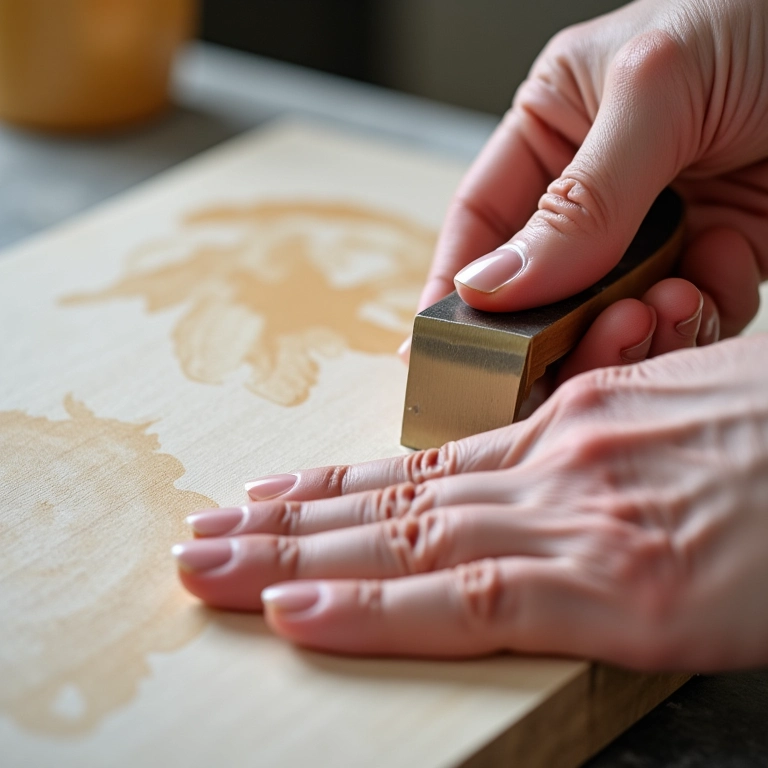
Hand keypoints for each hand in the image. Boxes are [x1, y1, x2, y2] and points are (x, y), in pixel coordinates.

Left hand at [174, 335, 767, 670]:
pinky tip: (296, 614)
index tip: (270, 497)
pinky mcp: (621, 587)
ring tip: (208, 568)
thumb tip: (549, 453)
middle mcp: (555, 466)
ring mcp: (577, 521)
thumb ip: (601, 438)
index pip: (421, 463)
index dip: (336, 485)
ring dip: (293, 561)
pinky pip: (468, 601)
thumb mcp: (681, 407)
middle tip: (200, 537)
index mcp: (573, 427)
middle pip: (387, 503)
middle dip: (282, 527)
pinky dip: (375, 610)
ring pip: (400, 544)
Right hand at [405, 0, 766, 376]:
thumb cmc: (764, 18)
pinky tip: (705, 288)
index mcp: (556, 129)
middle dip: (545, 331)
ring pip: (607, 319)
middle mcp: (597, 191)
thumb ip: (577, 199)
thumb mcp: (653, 89)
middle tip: (555, 354)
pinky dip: (691, 325)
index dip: (454, 287)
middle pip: (540, 290)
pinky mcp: (717, 261)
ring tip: (648, 310)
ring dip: (621, 334)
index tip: (437, 349)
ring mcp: (657, 233)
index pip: (481, 222)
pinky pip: (683, 322)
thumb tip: (490, 287)